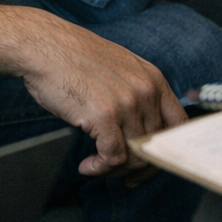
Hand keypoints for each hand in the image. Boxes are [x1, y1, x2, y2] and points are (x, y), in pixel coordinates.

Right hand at [17, 14, 187, 178]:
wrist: (42, 45)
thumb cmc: (71, 57)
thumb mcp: (118, 67)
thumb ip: (135, 93)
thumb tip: (140, 131)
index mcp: (152, 78)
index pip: (179, 125)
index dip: (167, 151)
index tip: (150, 164)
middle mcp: (145, 91)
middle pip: (154, 146)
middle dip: (137, 167)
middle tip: (120, 175)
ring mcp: (127, 103)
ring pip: (134, 156)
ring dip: (113, 170)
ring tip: (95, 167)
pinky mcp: (105, 116)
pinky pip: (111, 157)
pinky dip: (99, 169)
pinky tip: (86, 166)